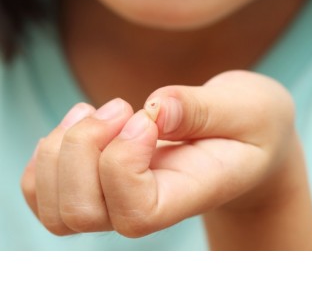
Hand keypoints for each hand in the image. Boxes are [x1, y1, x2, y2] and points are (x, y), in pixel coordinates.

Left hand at [22, 70, 298, 237]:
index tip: (147, 117)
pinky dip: (48, 154)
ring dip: (61, 149)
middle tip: (120, 107)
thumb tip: (154, 107)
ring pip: (56, 209)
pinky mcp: (105, 182)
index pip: (135, 214)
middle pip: (82, 213)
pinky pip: (46, 191)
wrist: (249, 139)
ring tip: (96, 112)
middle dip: (83, 148)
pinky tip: (80, 122)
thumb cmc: (254, 125)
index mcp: (191, 193)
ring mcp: (122, 199)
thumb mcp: (249, 108)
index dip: (122, 164)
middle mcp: (151, 205)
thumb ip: (205, 108)